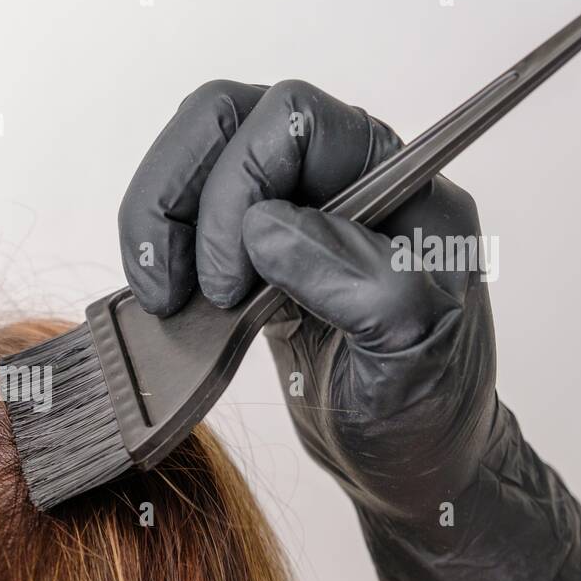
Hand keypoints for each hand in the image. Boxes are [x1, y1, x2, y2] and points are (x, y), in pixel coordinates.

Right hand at [118, 80, 580, 580]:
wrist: (404, 460)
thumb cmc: (424, 408)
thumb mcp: (410, 352)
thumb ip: (358, 279)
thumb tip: (268, 227)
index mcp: (399, 184)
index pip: (297, 121)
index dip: (241, 189)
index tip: (234, 287)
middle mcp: (342, 179)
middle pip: (229, 119)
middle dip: (180, 194)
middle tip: (176, 287)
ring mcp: (293, 210)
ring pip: (197, 156)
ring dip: (158, 217)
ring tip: (160, 295)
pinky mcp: (251, 250)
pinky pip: (187, 210)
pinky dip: (157, 246)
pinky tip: (165, 301)